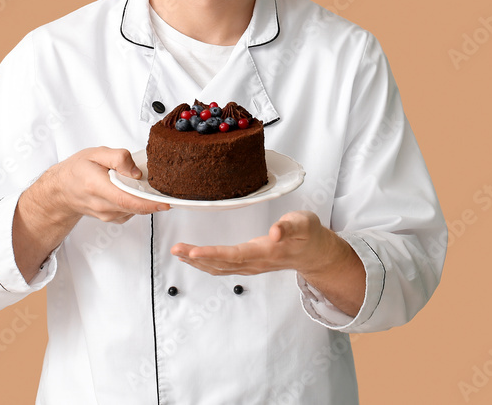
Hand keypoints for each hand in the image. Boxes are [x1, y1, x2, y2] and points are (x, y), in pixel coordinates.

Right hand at [45, 146, 169, 223]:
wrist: (62, 189)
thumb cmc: (77, 170)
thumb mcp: (96, 153)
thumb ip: (118, 158)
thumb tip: (136, 171)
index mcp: (97, 186)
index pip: (126, 199)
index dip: (148, 203)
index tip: (165, 203)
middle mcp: (102, 205)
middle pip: (134, 207)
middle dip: (152, 200)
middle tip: (163, 188)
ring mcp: (107, 214)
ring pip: (134, 210)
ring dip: (144, 200)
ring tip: (141, 185)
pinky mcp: (112, 218)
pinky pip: (131, 212)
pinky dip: (136, 203)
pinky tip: (131, 192)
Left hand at [171, 210, 365, 315]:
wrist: (315, 253)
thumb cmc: (308, 234)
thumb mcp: (304, 223)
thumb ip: (289, 226)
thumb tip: (275, 232)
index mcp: (266, 252)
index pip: (235, 255)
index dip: (213, 254)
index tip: (194, 251)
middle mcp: (255, 263)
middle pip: (221, 263)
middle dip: (197, 257)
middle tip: (176, 248)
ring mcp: (251, 266)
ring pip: (219, 268)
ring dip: (197, 261)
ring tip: (177, 252)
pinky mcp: (248, 265)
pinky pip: (223, 268)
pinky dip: (205, 263)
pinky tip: (193, 258)